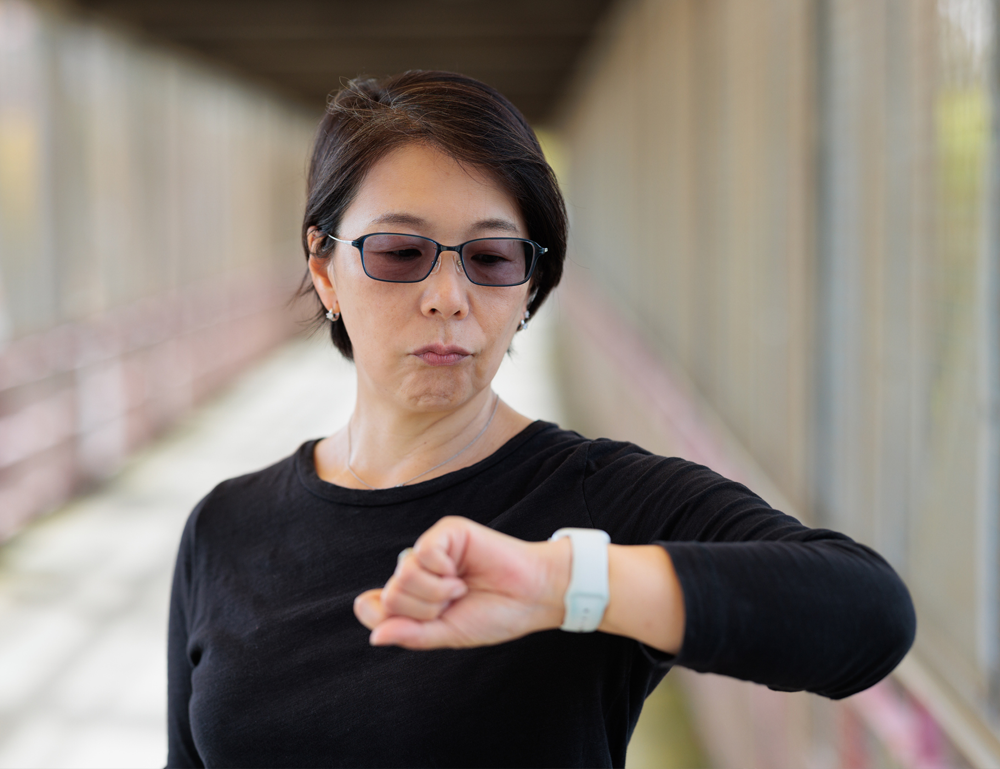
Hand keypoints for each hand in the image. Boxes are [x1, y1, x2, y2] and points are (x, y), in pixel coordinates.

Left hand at [353, 516, 570, 649]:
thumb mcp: (447, 634)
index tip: (424, 622)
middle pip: (390, 594)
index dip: (387, 619)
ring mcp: (431, 549)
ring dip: (435, 592)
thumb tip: (375, 637)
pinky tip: (461, 573)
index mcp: (414, 596)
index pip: (373, 607)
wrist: (531, 597)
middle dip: (424, 610)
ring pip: (403, 575)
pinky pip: (424, 553)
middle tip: (453, 603)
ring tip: (460, 588)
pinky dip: (442, 571)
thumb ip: (410, 634)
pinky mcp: (447, 533)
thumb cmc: (493, 614)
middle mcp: (417, 570)